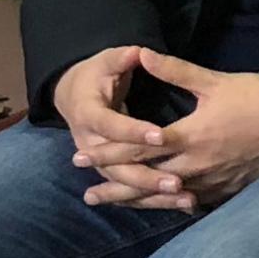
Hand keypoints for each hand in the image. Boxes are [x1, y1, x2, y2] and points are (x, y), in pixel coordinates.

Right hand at [54, 46, 172, 201]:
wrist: (73, 94)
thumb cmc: (96, 75)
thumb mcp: (106, 61)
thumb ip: (123, 58)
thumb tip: (139, 51)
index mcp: (87, 113)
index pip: (111, 126)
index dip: (134, 131)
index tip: (161, 135)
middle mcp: (88, 144)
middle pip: (117, 167)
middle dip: (147, 176)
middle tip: (177, 182)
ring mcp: (97, 162)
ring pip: (125, 185)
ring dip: (154, 195)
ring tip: (185, 198)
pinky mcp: (110, 172)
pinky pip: (130, 193)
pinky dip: (154, 201)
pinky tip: (182, 206)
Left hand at [94, 52, 258, 209]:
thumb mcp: (214, 81)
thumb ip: (175, 71)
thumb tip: (142, 53)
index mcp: (190, 135)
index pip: (138, 148)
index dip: (107, 152)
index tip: (82, 157)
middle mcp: (197, 164)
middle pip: (146, 180)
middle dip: (114, 186)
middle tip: (87, 196)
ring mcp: (213, 181)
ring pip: (166, 196)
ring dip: (137, 201)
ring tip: (115, 206)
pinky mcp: (228, 189)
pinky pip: (192, 201)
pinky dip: (170, 205)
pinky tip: (159, 207)